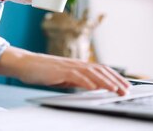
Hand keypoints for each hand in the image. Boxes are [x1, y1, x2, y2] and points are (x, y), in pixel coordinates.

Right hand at [0, 47, 130, 94]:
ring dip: (106, 82)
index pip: (101, 69)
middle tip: (127, 90)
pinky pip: (77, 76)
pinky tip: (95, 88)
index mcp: (77, 65)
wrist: (25, 64)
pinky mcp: (60, 71)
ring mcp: (69, 66)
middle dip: (116, 80)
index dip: (114, 76)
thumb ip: (76, 80)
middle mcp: (76, 63)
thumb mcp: (63, 77)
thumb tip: (90, 86)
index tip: (124, 85)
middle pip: (101, 69)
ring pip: (92, 72)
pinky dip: (88, 82)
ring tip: (116, 90)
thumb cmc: (42, 71)